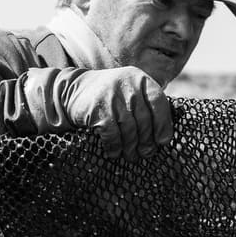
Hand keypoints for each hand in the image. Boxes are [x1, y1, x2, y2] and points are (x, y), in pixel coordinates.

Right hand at [59, 66, 173, 160]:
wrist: (71, 90)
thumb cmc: (108, 96)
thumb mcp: (129, 91)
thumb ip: (146, 105)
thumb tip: (164, 137)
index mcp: (140, 79)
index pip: (159, 102)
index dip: (163, 124)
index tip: (163, 141)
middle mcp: (128, 84)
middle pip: (144, 119)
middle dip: (146, 140)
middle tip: (146, 154)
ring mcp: (112, 96)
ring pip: (129, 129)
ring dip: (131, 147)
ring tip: (131, 156)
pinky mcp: (99, 109)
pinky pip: (113, 134)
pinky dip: (115, 146)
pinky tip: (115, 153)